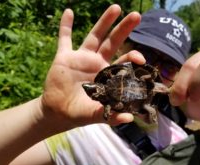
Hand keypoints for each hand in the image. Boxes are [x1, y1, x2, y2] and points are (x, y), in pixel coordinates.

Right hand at [39, 5, 140, 129]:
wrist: (58, 112)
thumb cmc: (80, 113)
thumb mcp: (96, 114)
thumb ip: (112, 115)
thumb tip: (130, 118)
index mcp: (108, 75)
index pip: (123, 62)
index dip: (133, 58)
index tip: (141, 58)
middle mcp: (97, 63)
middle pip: (113, 42)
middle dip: (124, 29)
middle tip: (137, 15)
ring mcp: (81, 58)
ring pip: (95, 36)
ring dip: (104, 22)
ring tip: (116, 7)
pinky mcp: (64, 57)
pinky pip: (64, 39)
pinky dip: (65, 26)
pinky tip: (69, 12)